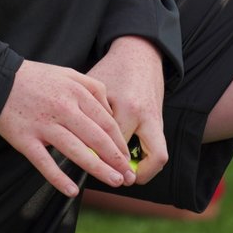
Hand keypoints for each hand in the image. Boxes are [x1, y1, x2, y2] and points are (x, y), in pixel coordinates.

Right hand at [0, 60, 132, 195]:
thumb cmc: (35, 78)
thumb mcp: (69, 73)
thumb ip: (93, 89)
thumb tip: (110, 112)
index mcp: (76, 93)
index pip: (106, 123)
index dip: (120, 143)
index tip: (127, 157)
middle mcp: (63, 110)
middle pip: (97, 139)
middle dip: (116, 160)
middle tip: (127, 176)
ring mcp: (44, 126)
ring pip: (77, 152)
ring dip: (98, 169)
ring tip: (114, 182)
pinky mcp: (25, 139)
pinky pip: (45, 163)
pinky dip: (59, 178)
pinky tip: (72, 190)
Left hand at [87, 35, 169, 185]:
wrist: (139, 53)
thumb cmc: (112, 70)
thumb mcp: (94, 89)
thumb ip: (87, 116)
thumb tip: (70, 143)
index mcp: (129, 108)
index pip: (116, 146)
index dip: (102, 159)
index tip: (91, 168)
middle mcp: (148, 116)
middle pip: (153, 158)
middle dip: (136, 174)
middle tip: (118, 180)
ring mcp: (158, 119)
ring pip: (159, 156)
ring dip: (144, 169)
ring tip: (124, 174)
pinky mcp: (161, 120)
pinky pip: (157, 147)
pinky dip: (144, 157)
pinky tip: (127, 159)